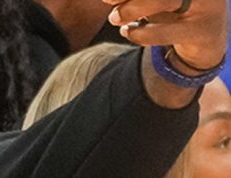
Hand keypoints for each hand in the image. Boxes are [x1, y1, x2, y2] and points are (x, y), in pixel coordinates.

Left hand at [109, 0, 227, 69]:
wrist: (205, 37)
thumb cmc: (174, 8)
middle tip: (107, 0)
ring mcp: (207, 6)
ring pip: (165, 0)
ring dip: (132, 9)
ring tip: (114, 18)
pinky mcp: (202, 31)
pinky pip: (165, 31)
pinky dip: (140, 33)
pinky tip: (128, 31)